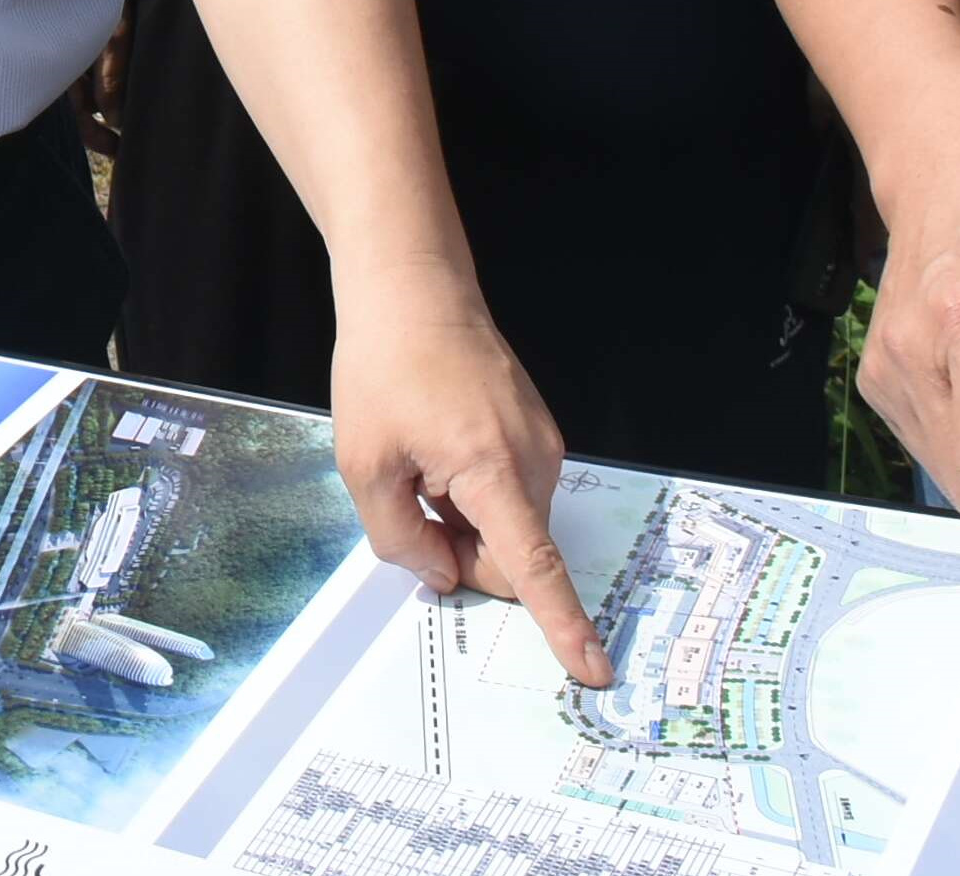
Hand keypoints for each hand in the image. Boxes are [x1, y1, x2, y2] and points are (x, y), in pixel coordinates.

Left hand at [328, 293, 611, 685]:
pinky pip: (511, 496)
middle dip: (463, 556)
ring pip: (511, 529)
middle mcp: (534, 459)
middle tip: (411, 501)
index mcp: (491, 468)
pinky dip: (476, 496)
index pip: (534, 566)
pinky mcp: (538, 435)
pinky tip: (441, 450)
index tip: (594, 669)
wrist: (414, 291)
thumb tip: (442, 575)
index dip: (563, 624)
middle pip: (511, 558)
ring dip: (465, 521)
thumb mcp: (364, 464)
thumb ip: (400, 538)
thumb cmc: (383, 368)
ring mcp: (543, 445)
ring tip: (423, 460)